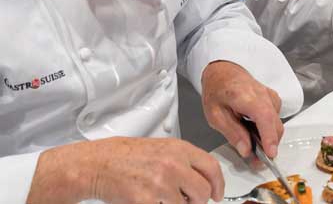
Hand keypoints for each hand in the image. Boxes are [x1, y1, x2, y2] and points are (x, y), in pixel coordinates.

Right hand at [29, 136, 222, 203]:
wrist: (98, 164)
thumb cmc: (126, 156)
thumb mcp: (162, 149)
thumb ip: (184, 162)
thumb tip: (203, 180)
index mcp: (179, 149)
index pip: (212, 168)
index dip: (218, 185)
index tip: (218, 194)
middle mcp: (173, 164)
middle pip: (202, 191)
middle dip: (198, 200)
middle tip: (189, 201)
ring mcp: (160, 183)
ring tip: (162, 198)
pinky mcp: (146, 200)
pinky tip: (150, 200)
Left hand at [201, 61, 283, 161]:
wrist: (224, 71)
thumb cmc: (217, 91)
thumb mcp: (215, 115)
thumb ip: (233, 133)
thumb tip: (246, 150)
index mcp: (246, 97)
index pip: (265, 118)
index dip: (269, 137)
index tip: (271, 154)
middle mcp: (264, 95)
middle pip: (275, 124)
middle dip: (269, 145)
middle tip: (257, 161)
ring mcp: (271, 96)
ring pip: (276, 123)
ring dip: (268, 138)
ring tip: (252, 147)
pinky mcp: (273, 100)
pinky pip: (275, 119)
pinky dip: (268, 130)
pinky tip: (255, 132)